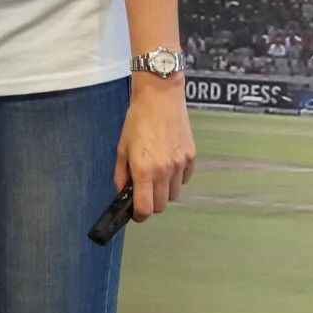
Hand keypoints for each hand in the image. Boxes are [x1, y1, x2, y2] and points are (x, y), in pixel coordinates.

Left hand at [117, 78, 194, 220]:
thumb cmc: (137, 120)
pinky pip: (184, 179)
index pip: (145, 208)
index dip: (139, 215)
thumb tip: (121, 192)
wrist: (160, 97)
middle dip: (150, 203)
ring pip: (173, 194)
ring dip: (163, 192)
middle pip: (161, 206)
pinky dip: (176, 179)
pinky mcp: (191, 157)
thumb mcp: (122, 147)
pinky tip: (168, 164)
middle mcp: (164, 171)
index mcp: (144, 169)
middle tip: (143, 191)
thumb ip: (121, 174)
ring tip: (156, 175)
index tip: (135, 212)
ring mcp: (180, 165)